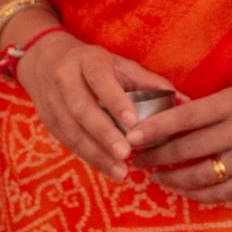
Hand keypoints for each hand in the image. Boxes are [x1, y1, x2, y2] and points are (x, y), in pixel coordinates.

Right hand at [14, 31, 173, 180]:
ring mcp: (52, 101)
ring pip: (72, 130)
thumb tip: (185, 101)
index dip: (115, 100)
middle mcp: (65, 79)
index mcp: (87, 61)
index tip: (133, 122)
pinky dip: (89, 157)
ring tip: (120, 170)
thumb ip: (150, 82)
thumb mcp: (120, 65)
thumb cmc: (93, 64)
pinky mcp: (48, 121)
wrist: (45, 61)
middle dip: (104, 133)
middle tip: (126, 153)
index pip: (100, 79)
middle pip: (82, 108)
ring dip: (96, 153)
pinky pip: (68, 142)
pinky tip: (108, 168)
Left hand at [125, 73, 231, 203]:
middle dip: (155, 156)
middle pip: (187, 150)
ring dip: (171, 178)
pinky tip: (182, 188)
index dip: (154, 129)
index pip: (184, 118)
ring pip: (200, 177)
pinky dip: (196, 194)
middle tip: (135, 157)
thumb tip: (165, 119)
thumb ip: (205, 107)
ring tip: (155, 174)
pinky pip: (220, 194)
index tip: (131, 135)